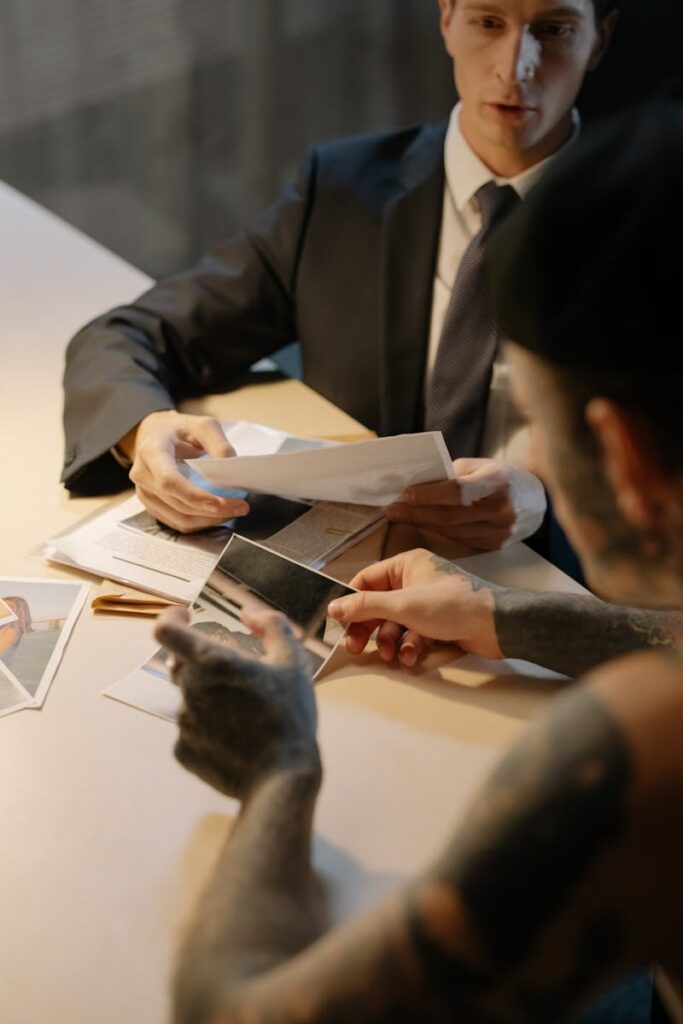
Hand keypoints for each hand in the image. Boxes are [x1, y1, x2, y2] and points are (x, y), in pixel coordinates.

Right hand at [124, 410, 249, 531]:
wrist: (154, 434)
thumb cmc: (179, 429)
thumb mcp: (202, 424)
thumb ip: (218, 443)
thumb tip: (230, 467)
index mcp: (151, 451)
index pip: (169, 481)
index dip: (194, 496)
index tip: (219, 504)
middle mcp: (143, 475)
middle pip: (179, 504)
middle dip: (213, 511)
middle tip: (241, 507)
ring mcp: (145, 493)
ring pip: (180, 518)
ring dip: (209, 520)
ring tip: (233, 511)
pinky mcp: (152, 505)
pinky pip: (177, 522)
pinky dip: (201, 522)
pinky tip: (217, 515)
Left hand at [155, 606, 319, 798]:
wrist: (282, 776)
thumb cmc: (290, 715)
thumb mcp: (292, 661)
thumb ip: (271, 625)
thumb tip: (248, 612)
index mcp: (211, 662)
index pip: (165, 630)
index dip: (170, 618)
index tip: (185, 617)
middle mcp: (190, 689)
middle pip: (180, 664)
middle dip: (202, 661)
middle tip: (236, 674)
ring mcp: (183, 722)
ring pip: (189, 698)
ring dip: (210, 698)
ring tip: (246, 714)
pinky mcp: (183, 751)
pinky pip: (190, 730)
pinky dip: (208, 728)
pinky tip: (236, 738)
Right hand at [327, 547, 502, 666]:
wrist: (497, 625)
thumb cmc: (451, 605)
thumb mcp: (402, 605)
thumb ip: (365, 606)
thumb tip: (333, 607)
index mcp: (406, 565)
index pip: (367, 581)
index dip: (351, 602)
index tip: (338, 623)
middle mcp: (415, 580)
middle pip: (378, 605)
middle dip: (369, 628)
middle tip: (356, 648)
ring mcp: (426, 602)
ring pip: (395, 622)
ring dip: (390, 641)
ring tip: (392, 655)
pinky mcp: (437, 622)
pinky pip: (413, 633)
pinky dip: (410, 645)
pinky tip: (413, 657)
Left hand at [385, 458, 545, 549]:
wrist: (535, 501)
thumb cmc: (501, 477)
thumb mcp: (481, 466)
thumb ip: (453, 476)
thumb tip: (417, 485)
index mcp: (498, 482)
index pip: (459, 492)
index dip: (430, 494)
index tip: (406, 494)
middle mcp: (501, 510)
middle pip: (450, 515)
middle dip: (417, 512)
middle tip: (391, 508)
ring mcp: (499, 532)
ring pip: (451, 530)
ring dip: (422, 523)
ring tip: (399, 515)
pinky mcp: (495, 546)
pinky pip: (459, 539)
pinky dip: (437, 532)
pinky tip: (422, 524)